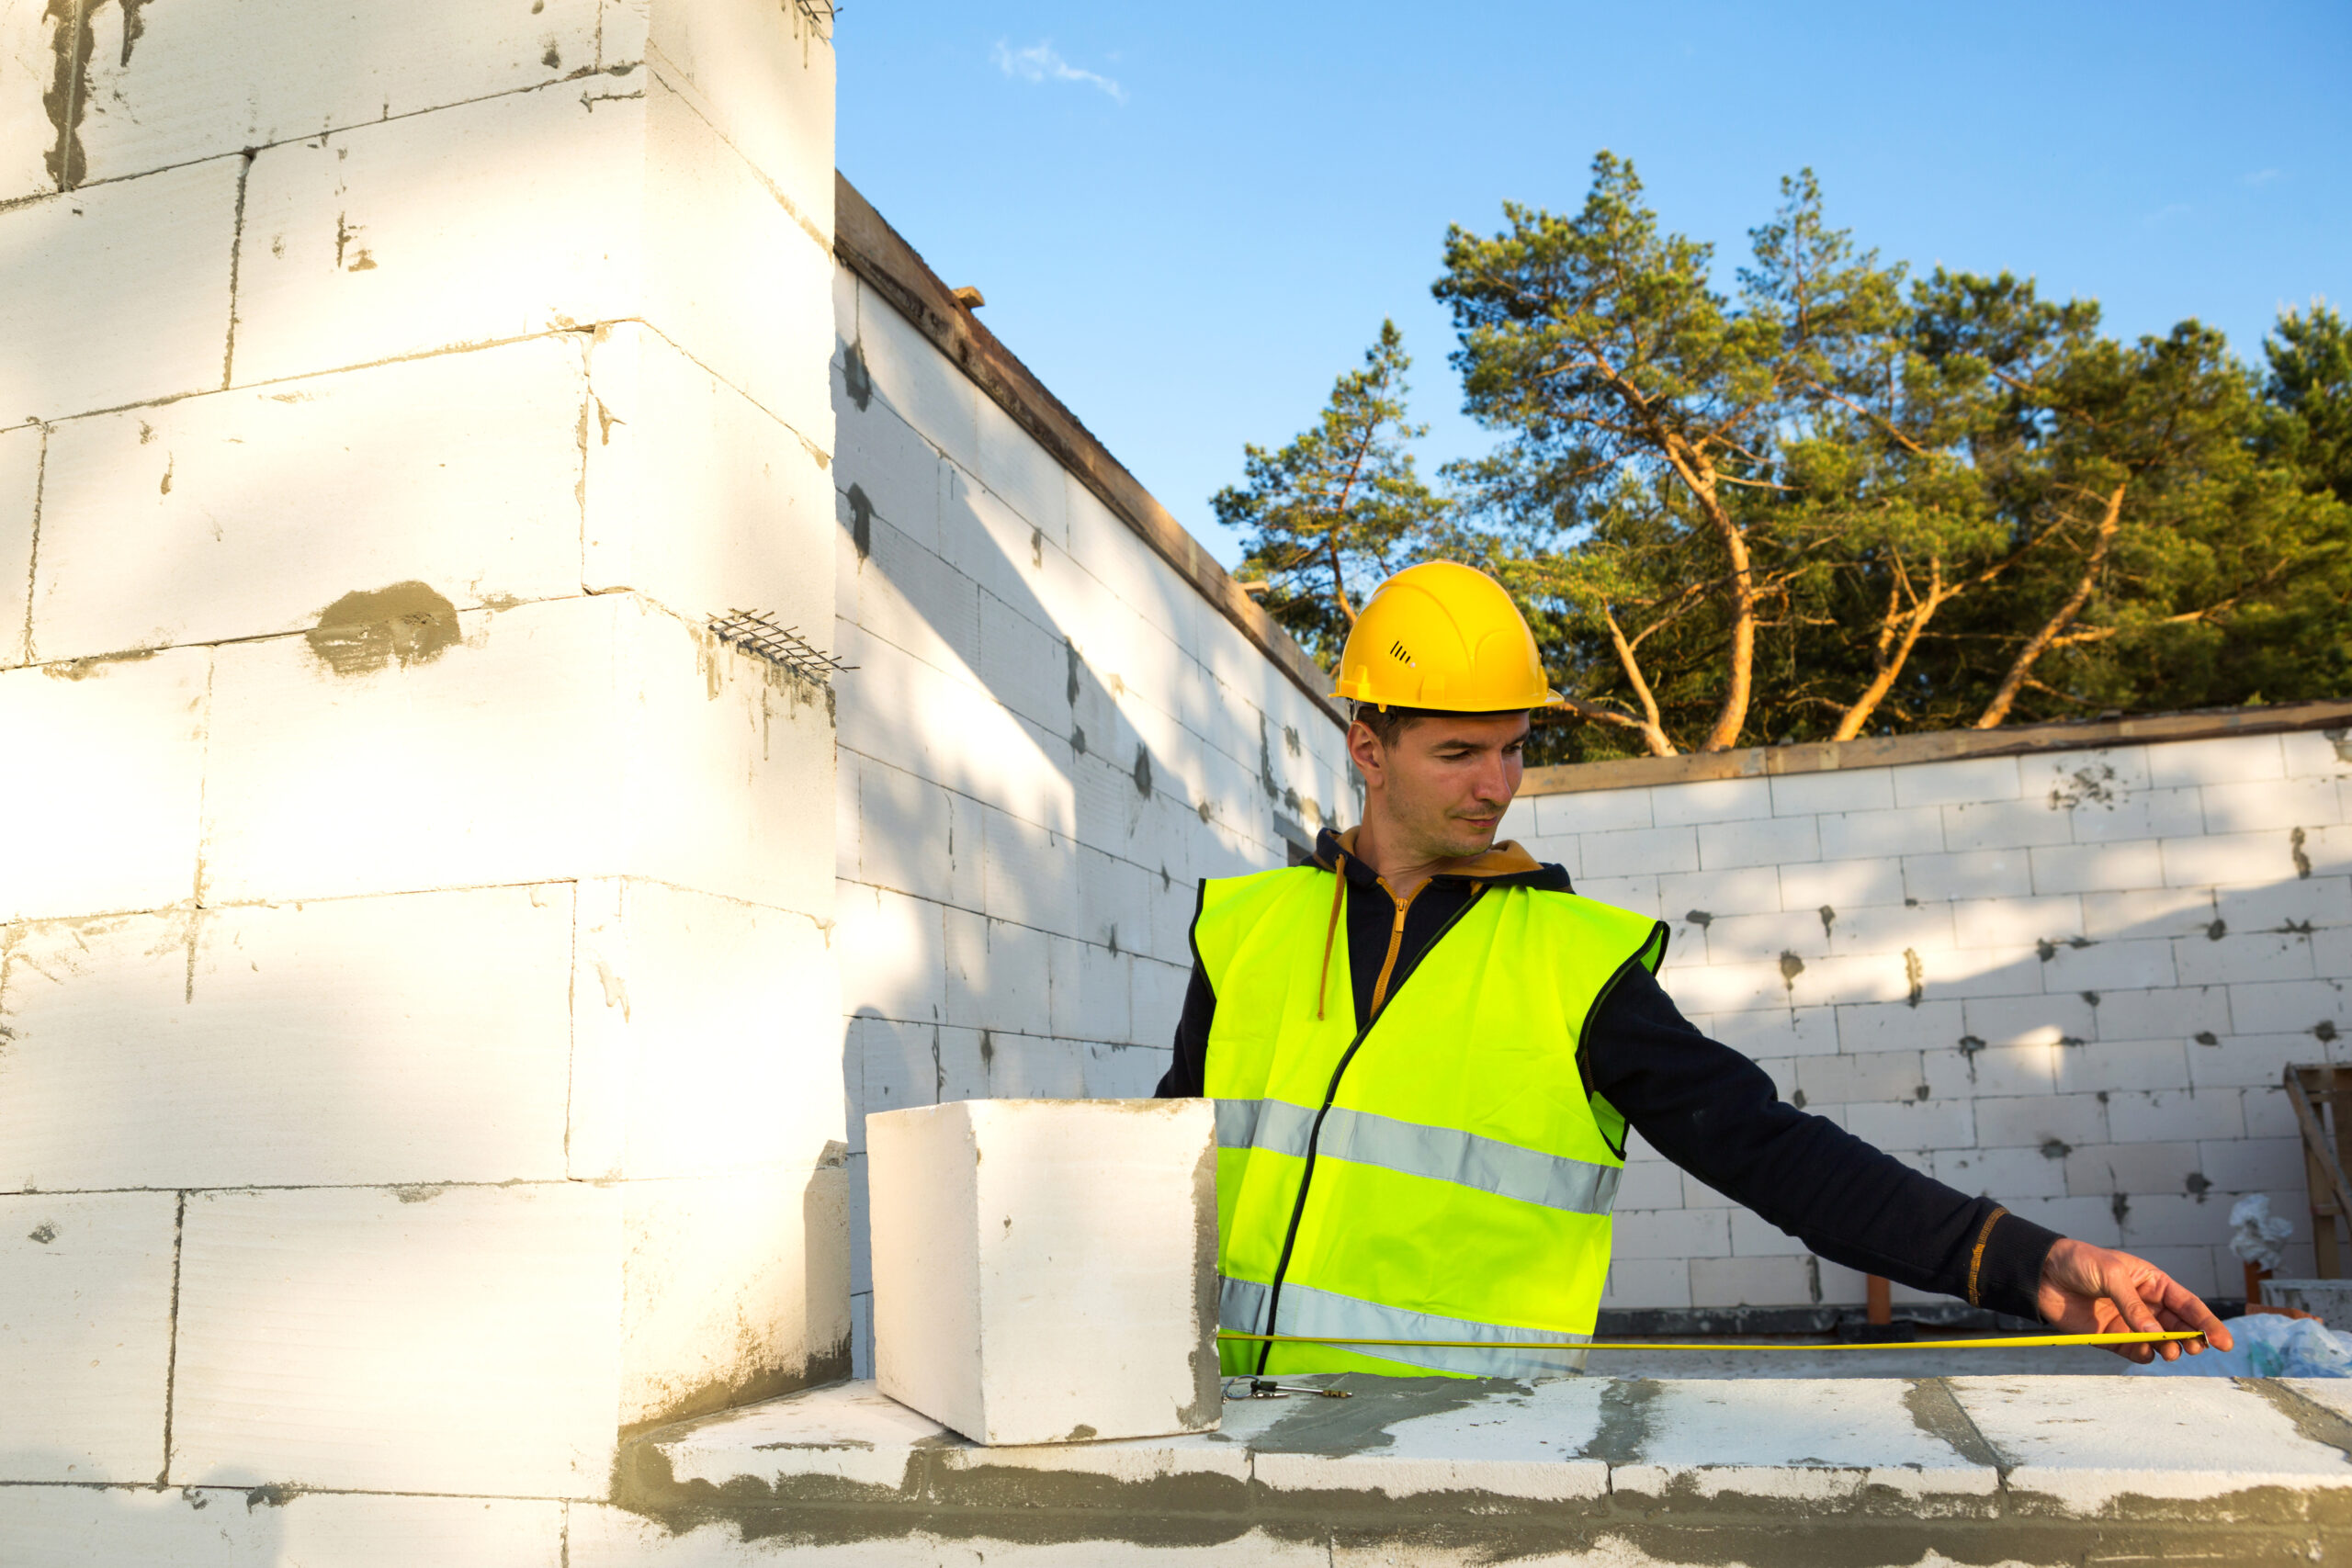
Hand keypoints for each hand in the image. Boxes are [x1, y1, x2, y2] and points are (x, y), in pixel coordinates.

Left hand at [2035, 1237, 2234, 1363]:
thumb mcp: (2110, 1274)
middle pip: (2179, 1327)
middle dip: (2191, 1339)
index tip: (2224, 1342)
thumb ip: (2132, 1304)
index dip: (2208, 1323)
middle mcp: (2146, 1304)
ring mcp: (2130, 1322)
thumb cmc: (2078, 1262)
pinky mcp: (2112, 1338)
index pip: (2187, 1304)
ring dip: (2169, 1349)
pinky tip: (2146, 1353)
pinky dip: (2144, 1355)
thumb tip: (2156, 1333)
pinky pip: (2136, 1352)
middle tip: (2193, 1347)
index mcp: (2152, 1282)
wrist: (2041, 1273)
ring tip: (2170, 1351)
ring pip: (2161, 1342)